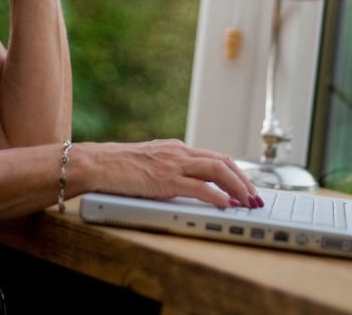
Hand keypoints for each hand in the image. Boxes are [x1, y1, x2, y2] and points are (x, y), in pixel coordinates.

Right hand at [77, 139, 262, 209]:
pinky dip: (216, 196)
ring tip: (247, 201)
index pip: (215, 157)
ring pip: (216, 170)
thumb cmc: (117, 166)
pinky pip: (198, 187)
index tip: (247, 186)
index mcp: (177, 148)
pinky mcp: (164, 180)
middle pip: (223, 161)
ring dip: (237, 186)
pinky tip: (226, 204)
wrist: (97, 163)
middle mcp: (179, 153)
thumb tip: (184, 181)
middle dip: (244, 180)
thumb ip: (168, 168)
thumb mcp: (150, 162)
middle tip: (255, 196)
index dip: (236, 172)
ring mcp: (173, 165)